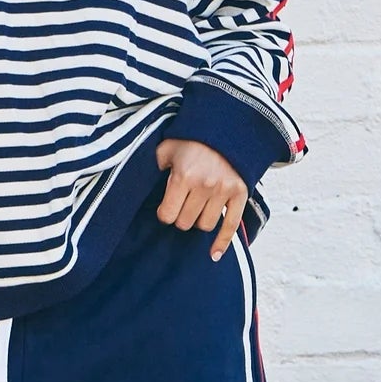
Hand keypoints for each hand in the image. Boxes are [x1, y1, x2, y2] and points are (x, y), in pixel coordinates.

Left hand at [154, 137, 245, 259]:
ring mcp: (224, 190)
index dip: (165, 213)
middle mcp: (205, 185)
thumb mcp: (167, 147)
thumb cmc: (192, 139)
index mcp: (184, 175)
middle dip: (181, 217)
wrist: (226, 127)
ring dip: (198, 221)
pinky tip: (214, 255)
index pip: (168, 215)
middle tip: (182, 204)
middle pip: (186, 223)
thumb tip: (140, 181)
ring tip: (197, 207)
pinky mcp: (240, 194)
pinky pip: (231, 226)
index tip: (167, 207)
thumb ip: (154, 165)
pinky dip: (222, 243)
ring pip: (205, 225)